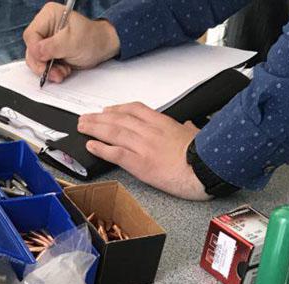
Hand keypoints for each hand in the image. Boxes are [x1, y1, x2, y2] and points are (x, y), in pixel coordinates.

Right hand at [23, 3, 119, 83]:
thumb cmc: (92, 39)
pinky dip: (51, 72)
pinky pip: (41, 65)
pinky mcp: (48, 53)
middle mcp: (44, 27)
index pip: (31, 35)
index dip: (36, 51)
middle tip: (56, 73)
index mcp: (48, 16)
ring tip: (63, 72)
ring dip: (48, 70)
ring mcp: (45, 41)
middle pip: (31, 50)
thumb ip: (52, 46)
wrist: (102, 48)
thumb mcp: (72, 42)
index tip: (46, 61)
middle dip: (42, 65)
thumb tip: (36, 52)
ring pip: (35, 60)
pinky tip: (62, 71)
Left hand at [78, 103, 209, 200]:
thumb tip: (188, 126)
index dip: (117, 109)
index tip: (107, 110)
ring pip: (113, 133)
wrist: (205, 169)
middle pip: (119, 119)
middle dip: (99, 118)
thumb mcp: (196, 134)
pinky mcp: (140, 163)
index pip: (135, 110)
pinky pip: (115, 153)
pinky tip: (90, 146)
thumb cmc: (205, 154)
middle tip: (85, 118)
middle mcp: (150, 132)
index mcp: (163, 123)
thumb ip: (188, 129)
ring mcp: (143, 147)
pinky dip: (101, 148)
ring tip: (82, 127)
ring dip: (94, 129)